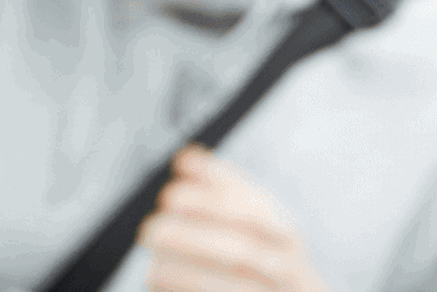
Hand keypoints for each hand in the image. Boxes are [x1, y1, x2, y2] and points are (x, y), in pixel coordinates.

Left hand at [139, 145, 330, 291]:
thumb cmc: (265, 258)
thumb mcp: (255, 219)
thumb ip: (223, 187)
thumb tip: (186, 158)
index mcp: (285, 235)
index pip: (253, 214)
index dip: (210, 202)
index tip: (170, 195)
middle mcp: (286, 268)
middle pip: (242, 253)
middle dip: (192, 239)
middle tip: (150, 230)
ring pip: (235, 287)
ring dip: (187, 276)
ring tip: (154, 266)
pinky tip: (163, 280)